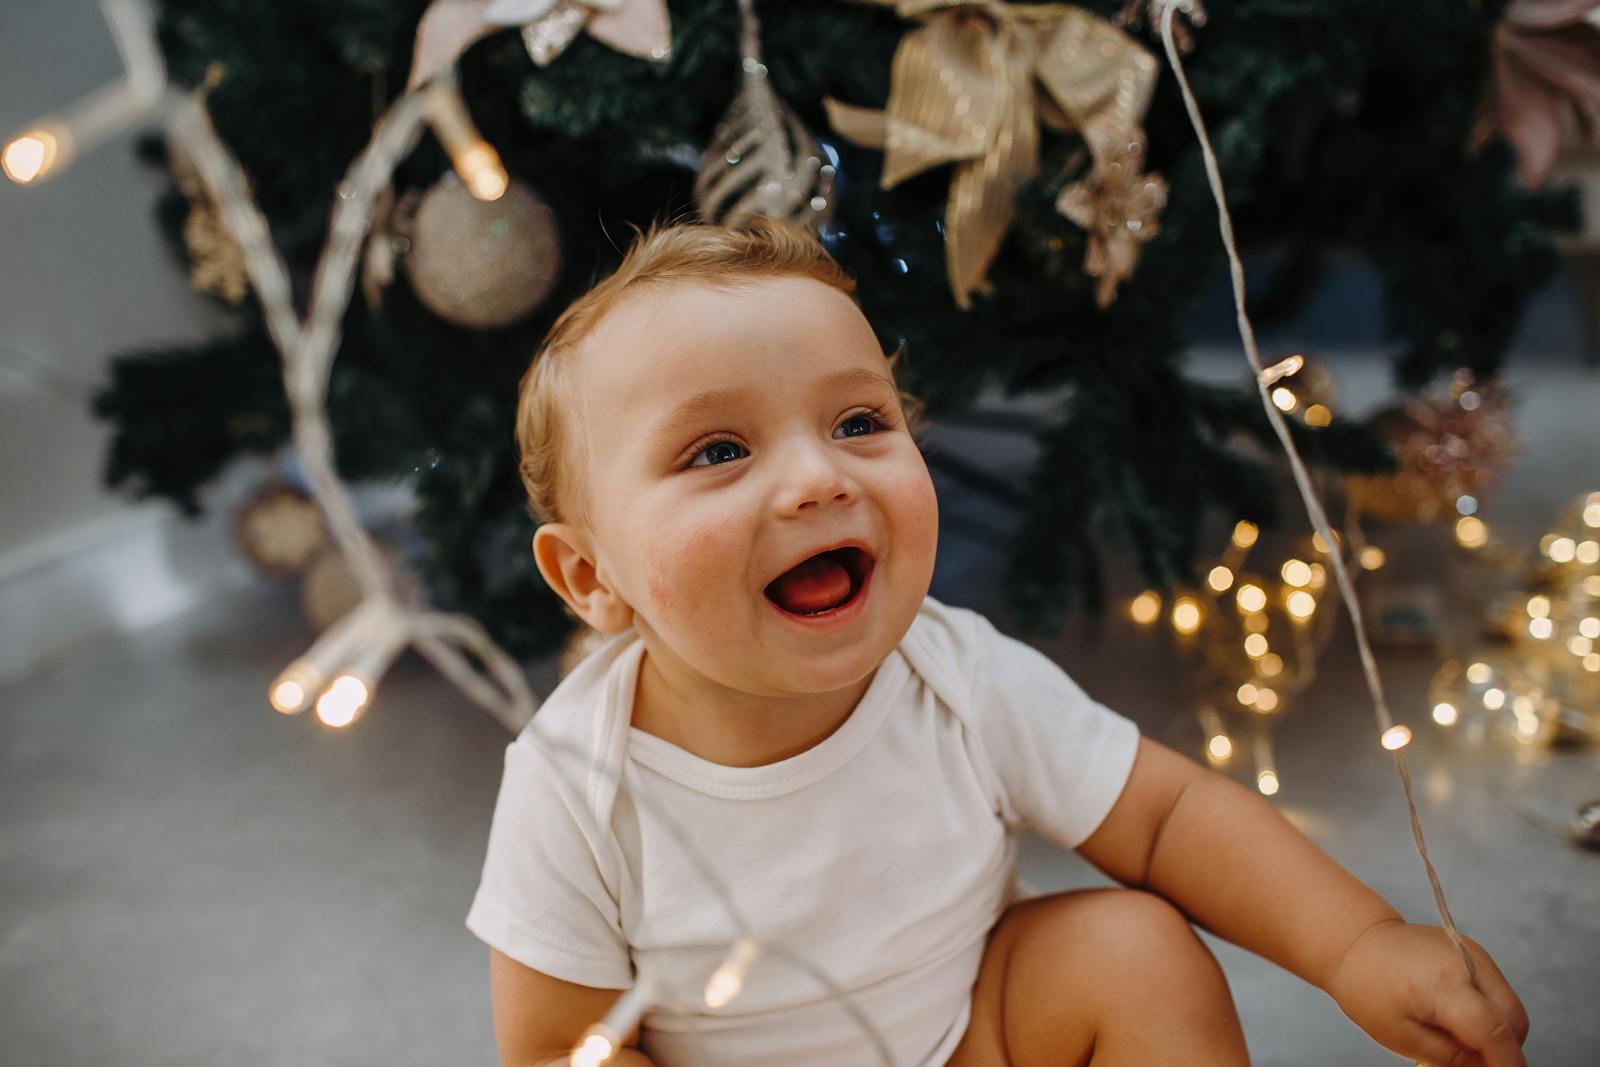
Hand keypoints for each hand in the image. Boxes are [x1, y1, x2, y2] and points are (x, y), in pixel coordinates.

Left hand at [1322, 918, 1528, 1066]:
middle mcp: (1468, 962)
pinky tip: (1458, 1017)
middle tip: (1475, 1063)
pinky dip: (1490, 1012)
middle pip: (1514, 1020)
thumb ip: (1454, 1057)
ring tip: (1457, 1037)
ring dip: (1498, 1031)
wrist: (1357, 943)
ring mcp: (1475, 954)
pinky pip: (1498, 992)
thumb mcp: (1404, 1037)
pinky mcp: (1476, 953)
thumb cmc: (1369, 988)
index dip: (1507, 1063)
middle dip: (1504, 1049)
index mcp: (1443, 984)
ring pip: (1510, 1007)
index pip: (1495, 1030)